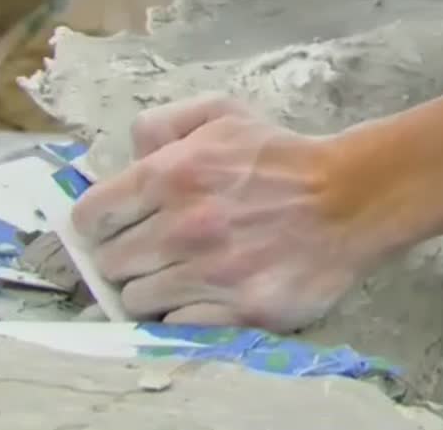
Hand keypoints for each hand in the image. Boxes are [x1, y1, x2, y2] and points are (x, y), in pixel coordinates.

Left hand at [70, 95, 367, 331]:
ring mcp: (210, 273)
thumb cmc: (281, 158)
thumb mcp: (223, 115)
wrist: (351, 199)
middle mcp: (181, 227)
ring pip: (138, 300)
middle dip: (127, 257)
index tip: (115, 228)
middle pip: (110, 264)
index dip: (100, 224)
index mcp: (169, 174)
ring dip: (153, 289)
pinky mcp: (239, 311)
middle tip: (154, 252)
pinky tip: (204, 297)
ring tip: (182, 275)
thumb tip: (126, 155)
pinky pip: (177, 327)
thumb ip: (164, 123)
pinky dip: (183, 315)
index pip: (92, 217)